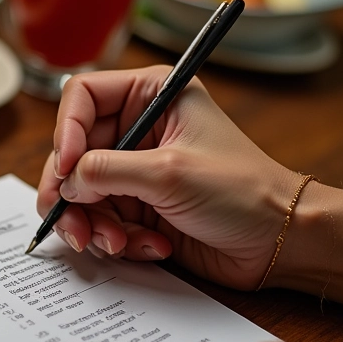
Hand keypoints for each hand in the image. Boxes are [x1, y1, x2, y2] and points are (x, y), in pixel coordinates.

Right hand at [36, 67, 304, 289]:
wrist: (279, 243)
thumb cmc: (242, 191)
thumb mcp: (169, 173)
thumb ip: (106, 172)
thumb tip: (63, 182)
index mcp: (151, 95)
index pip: (82, 96)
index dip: (66, 131)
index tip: (68, 170)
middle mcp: (137, 128)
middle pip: (73, 151)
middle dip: (73, 193)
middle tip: (74, 225)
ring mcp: (134, 168)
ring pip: (80, 191)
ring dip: (93, 223)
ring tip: (117, 243)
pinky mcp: (137, 204)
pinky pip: (101, 219)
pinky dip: (116, 238)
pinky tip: (150, 246)